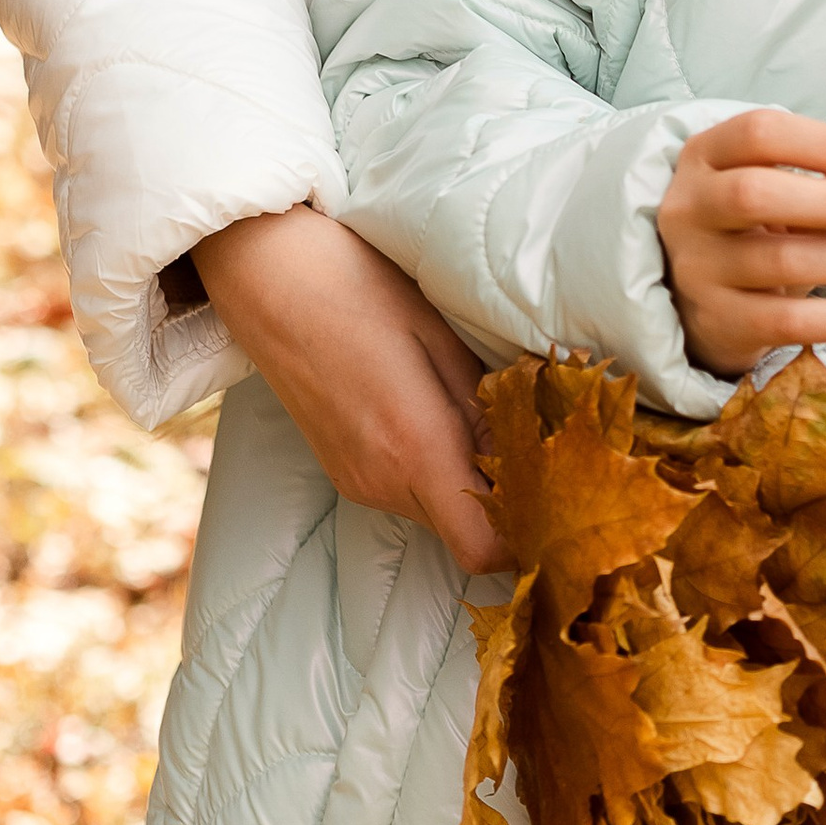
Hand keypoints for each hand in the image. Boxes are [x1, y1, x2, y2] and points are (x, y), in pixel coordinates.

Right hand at [192, 206, 507, 574]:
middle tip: (538, 446)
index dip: (526, 537)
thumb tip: (536, 453)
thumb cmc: (360, 286)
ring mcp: (356, 480)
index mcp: (415, 448)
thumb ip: (488, 405)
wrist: (267, 274)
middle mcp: (382, 481)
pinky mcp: (342, 468)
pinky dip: (435, 469)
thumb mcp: (442, 336)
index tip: (558, 496)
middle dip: (504, 504)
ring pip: (436, 512)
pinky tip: (443, 413)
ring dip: (468, 481)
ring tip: (489, 417)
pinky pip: (405, 490)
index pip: (482, 550)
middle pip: (464, 534)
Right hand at [657, 109, 825, 379]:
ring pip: (777, 261)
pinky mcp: (717, 322)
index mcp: (704, 156)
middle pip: (754, 194)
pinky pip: (787, 322)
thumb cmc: (752, 222)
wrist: (697, 296)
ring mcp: (697, 268)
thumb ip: (822, 176)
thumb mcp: (772, 183)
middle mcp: (689, 208)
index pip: (760, 133)